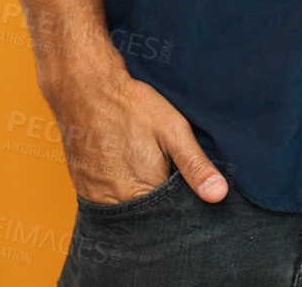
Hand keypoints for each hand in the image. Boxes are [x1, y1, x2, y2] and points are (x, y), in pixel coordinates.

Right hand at [46, 59, 228, 204]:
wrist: (86, 87)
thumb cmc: (132, 105)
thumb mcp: (172, 129)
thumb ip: (194, 165)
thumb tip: (218, 195)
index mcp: (140, 193)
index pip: (168, 214)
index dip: (180, 199)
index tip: (180, 176)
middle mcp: (114, 203)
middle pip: (146, 214)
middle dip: (159, 198)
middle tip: (161, 162)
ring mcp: (94, 197)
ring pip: (126, 208)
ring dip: (138, 193)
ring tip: (141, 161)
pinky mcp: (83, 188)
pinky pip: (106, 200)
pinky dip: (119, 189)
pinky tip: (124, 164)